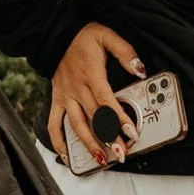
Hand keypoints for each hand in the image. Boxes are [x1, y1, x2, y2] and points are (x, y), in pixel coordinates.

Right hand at [49, 23, 145, 167]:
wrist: (55, 35)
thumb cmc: (83, 36)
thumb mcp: (107, 36)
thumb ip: (125, 52)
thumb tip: (140, 70)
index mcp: (91, 75)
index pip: (106, 101)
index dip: (118, 118)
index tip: (130, 132)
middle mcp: (77, 89)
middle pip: (94, 118)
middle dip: (109, 138)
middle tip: (122, 153)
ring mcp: (65, 96)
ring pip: (76, 126)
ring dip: (89, 144)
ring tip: (102, 159)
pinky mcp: (57, 100)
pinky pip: (54, 125)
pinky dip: (58, 142)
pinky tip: (67, 157)